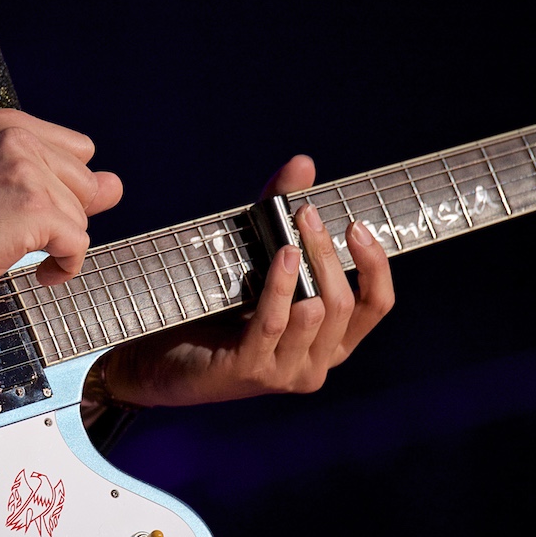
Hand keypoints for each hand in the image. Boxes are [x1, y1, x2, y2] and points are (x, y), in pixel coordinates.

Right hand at [0, 109, 122, 296]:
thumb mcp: (2, 182)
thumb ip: (60, 179)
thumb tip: (115, 186)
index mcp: (12, 126)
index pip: (80, 152)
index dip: (66, 187)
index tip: (35, 209)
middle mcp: (22, 140)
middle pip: (86, 185)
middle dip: (64, 216)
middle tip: (22, 232)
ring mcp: (29, 173)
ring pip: (82, 217)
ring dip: (60, 244)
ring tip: (22, 251)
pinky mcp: (35, 209)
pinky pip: (78, 244)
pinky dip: (65, 267)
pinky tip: (40, 273)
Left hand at [97, 155, 393, 406]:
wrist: (159, 357)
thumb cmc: (214, 310)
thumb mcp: (255, 259)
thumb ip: (279, 214)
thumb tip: (303, 163)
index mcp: (329, 341)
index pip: (376, 305)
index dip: (375, 265)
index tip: (357, 225)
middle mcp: (315, 364)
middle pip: (343, 303)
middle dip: (328, 252)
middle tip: (307, 213)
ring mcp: (285, 373)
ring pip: (316, 313)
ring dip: (308, 266)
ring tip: (291, 233)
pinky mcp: (250, 370)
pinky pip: (275, 322)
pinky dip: (280, 285)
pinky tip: (281, 256)